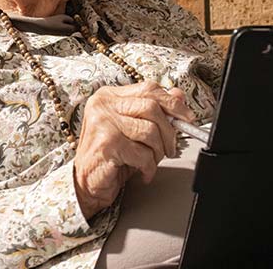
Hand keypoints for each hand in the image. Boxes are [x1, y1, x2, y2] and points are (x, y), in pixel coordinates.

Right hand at [71, 82, 196, 217]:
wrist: (86, 183)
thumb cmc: (111, 156)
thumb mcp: (135, 130)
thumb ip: (156, 110)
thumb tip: (179, 95)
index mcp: (110, 95)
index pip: (149, 89)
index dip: (173, 103)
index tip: (187, 117)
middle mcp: (103, 104)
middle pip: (152, 108)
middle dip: (169, 132)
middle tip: (170, 148)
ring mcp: (103, 122)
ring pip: (150, 131)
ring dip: (158, 152)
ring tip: (151, 161)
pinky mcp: (106, 144)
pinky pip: (142, 153)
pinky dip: (149, 166)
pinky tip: (143, 172)